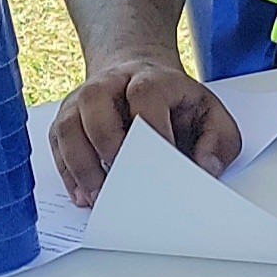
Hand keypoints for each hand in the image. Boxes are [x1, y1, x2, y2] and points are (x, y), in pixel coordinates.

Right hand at [51, 57, 238, 205]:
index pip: (145, 95)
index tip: (162, 161)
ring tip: (98, 198)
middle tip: (122, 183)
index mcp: (151, 78)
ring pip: (70, 127)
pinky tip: (83, 195)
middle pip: (96, 105)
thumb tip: (205, 168)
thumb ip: (219, 141)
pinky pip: (58, 145)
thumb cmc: (175, 103)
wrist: (140, 78)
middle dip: (109, 146)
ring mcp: (82, 101)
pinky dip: (68, 173)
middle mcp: (110, 84)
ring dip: (82, 166)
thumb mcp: (210, 114)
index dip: (152, 129)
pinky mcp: (67, 120)